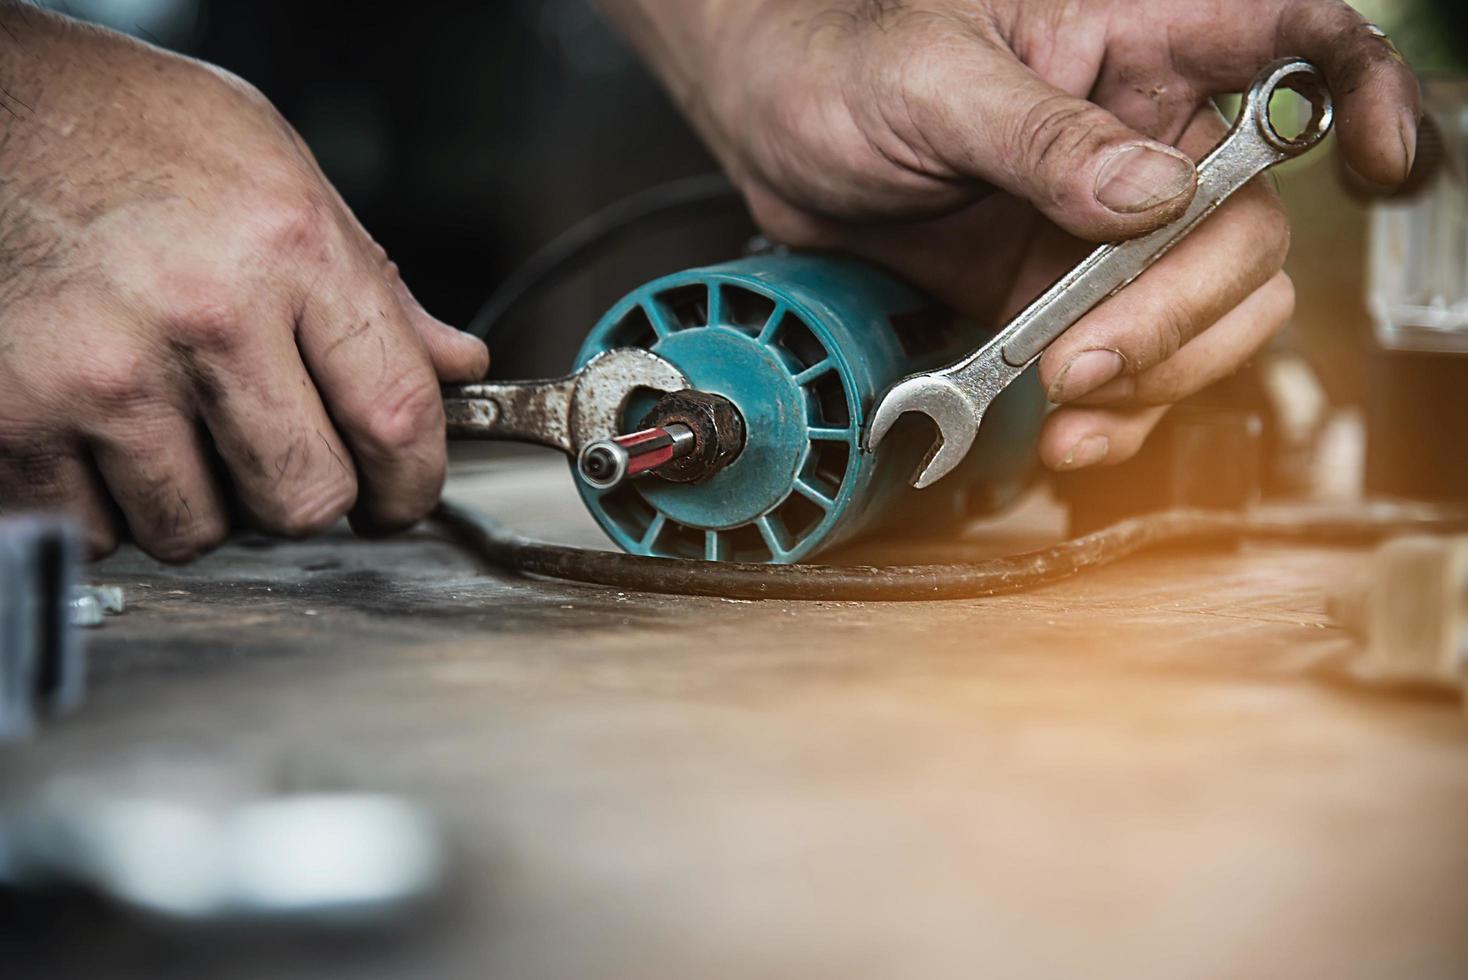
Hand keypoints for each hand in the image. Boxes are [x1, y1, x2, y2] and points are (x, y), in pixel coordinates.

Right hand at [0, 6, 487, 559]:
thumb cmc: (123, 129)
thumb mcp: (278, 171)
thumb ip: (371, 282)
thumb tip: (452, 363)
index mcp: (289, 247)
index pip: (397, 417)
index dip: (411, 484)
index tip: (399, 497)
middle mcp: (203, 314)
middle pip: (304, 499)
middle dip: (300, 493)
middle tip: (275, 455)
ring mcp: (103, 375)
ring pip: (195, 530)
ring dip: (195, 500)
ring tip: (170, 421)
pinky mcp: (12, 418)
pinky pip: (92, 530)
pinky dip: (100, 504)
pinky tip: (97, 432)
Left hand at [601, 0, 1417, 469]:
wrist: (782, 140)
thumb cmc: (849, 70)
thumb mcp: (931, 84)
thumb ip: (1041, 136)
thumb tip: (1152, 193)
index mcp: (1136, 44)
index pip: (1293, 44)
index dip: (1361, 96)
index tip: (1372, 166)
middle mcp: (1149, 139)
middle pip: (1250, 229)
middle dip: (1185, 308)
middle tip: (1090, 354)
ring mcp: (1116, 232)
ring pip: (1214, 313)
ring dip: (1162, 375)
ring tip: (1072, 405)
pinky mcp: (1073, 300)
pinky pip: (1140, 366)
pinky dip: (1119, 413)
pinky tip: (1070, 432)